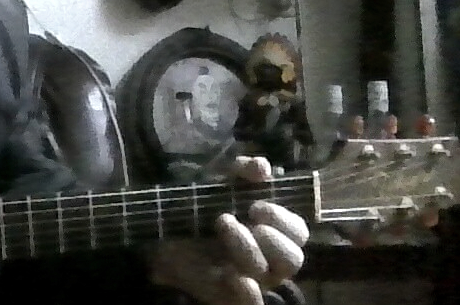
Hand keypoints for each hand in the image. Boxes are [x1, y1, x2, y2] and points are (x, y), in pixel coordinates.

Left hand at [149, 156, 309, 304]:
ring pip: (266, 274)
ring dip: (248, 248)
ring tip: (223, 224)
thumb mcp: (219, 183)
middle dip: (273, 239)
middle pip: (292, 259)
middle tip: (249, 220)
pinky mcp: (228, 296)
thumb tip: (263, 167)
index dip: (283, 219)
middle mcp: (268, 260)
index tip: (256, 206)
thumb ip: (242, 171)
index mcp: (273, 234)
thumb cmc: (200, 208)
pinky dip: (248, 295)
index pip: (298, 232)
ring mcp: (250, 281)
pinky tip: (231, 275)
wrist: (161, 233)